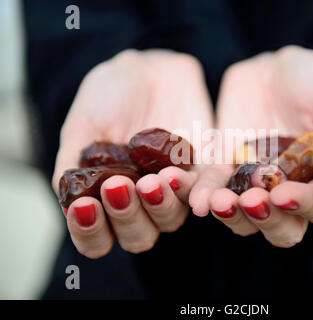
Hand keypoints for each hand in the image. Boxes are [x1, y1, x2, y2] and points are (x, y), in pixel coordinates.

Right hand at [53, 49, 212, 257]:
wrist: (147, 68)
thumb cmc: (109, 97)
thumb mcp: (82, 125)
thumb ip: (74, 164)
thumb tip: (68, 203)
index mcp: (105, 199)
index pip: (97, 236)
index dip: (90, 231)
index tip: (84, 207)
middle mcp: (140, 202)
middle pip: (138, 235)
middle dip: (127, 217)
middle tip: (118, 185)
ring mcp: (172, 190)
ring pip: (171, 219)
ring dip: (161, 205)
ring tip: (150, 180)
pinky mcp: (202, 171)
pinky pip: (204, 191)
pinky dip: (197, 195)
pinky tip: (187, 188)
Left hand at [190, 45, 312, 247]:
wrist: (272, 70)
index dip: (304, 205)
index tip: (283, 195)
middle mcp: (290, 192)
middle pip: (281, 226)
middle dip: (266, 219)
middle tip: (251, 201)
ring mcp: (255, 186)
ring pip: (244, 219)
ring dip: (231, 215)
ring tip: (218, 202)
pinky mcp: (225, 173)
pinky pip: (213, 191)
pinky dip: (203, 196)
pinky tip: (195, 198)